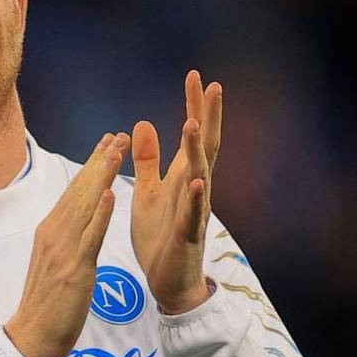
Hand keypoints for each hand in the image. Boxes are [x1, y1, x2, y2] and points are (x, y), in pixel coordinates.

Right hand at [5, 132, 128, 356]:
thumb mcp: (54, 263)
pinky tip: (109, 194)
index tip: (105, 144)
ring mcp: (63, 249)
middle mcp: (54, 233)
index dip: (90, 166)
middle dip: (99, 161)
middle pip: (79, 190)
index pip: (73, 191)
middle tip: (116, 135)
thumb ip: (65, 239)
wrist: (31, 337)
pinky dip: (99, 213)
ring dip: (100, 175)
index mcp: (50, 231)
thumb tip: (74, 221)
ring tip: (116, 150)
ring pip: (84, 205)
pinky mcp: (73, 269)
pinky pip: (89, 236)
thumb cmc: (46, 306)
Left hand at [130, 70, 222, 313]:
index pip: (192, 134)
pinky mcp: (188, 235)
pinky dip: (196, 197)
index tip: (195, 75)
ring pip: (200, 175)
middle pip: (205, 146)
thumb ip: (148, 160)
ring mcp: (195, 211)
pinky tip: (197, 181)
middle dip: (208, 116)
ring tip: (192, 123)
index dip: (193, 105)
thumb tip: (143, 122)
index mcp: (183, 177)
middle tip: (212, 85)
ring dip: (196, 150)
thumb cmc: (161, 236)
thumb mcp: (148, 192)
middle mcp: (195, 189)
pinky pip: (194, 214)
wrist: (168, 282)